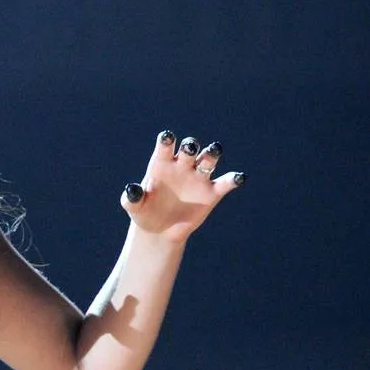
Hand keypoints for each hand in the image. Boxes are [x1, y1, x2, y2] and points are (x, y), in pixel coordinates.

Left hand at [120, 130, 244, 243]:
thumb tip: (132, 189)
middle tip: (189, 149)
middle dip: (191, 146)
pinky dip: (233, 179)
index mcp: (162, 163)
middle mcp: (182, 166)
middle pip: (190, 148)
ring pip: (208, 159)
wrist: (159, 230)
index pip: (166, 146)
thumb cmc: (144, 213)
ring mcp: (198, 178)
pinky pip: (225, 182)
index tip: (167, 138)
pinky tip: (238, 177)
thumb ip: (131, 197)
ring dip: (212, 154)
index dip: (167, 140)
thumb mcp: (134, 207)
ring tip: (213, 152)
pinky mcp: (212, 193)